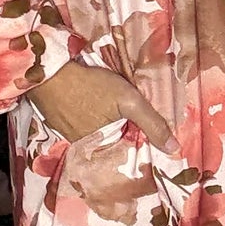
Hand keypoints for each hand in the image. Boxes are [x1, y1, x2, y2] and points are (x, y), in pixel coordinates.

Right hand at [27, 61, 177, 151]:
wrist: (49, 72)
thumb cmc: (91, 86)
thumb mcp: (129, 101)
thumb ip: (152, 124)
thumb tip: (175, 149)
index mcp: (103, 148)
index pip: (127, 153)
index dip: (139, 144)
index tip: (149, 135)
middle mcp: (86, 149)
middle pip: (112, 144)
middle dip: (123, 134)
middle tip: (130, 118)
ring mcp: (70, 137)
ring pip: (97, 135)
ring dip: (105, 125)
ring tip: (110, 110)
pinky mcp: (60, 125)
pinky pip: (81, 126)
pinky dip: (89, 119)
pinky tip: (92, 106)